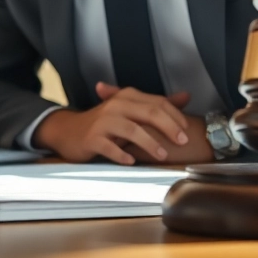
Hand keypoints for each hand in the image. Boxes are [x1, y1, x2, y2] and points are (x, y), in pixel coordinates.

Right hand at [32, 82, 195, 164]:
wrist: (70, 131)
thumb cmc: (105, 122)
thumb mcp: (131, 110)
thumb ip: (158, 105)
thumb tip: (186, 97)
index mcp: (127, 97)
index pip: (158, 102)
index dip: (175, 116)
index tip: (187, 130)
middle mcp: (116, 105)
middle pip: (149, 113)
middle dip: (168, 127)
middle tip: (182, 142)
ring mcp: (103, 122)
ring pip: (132, 130)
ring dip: (150, 143)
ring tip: (162, 155)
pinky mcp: (92, 139)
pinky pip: (109, 147)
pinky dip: (122, 154)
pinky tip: (131, 161)